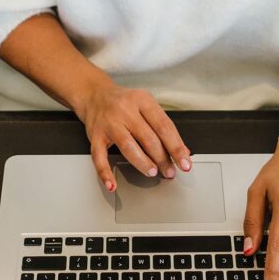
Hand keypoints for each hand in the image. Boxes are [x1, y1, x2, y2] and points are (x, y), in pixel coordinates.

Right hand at [76, 83, 191, 190]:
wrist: (94, 95)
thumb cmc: (124, 103)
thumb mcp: (146, 107)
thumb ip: (163, 127)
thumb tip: (182, 152)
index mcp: (142, 100)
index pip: (164, 126)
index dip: (176, 147)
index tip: (184, 162)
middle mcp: (125, 110)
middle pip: (148, 138)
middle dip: (162, 158)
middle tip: (170, 171)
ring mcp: (109, 123)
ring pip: (128, 146)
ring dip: (143, 163)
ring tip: (153, 172)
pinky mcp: (95, 135)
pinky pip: (99, 157)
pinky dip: (105, 173)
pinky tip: (112, 184)